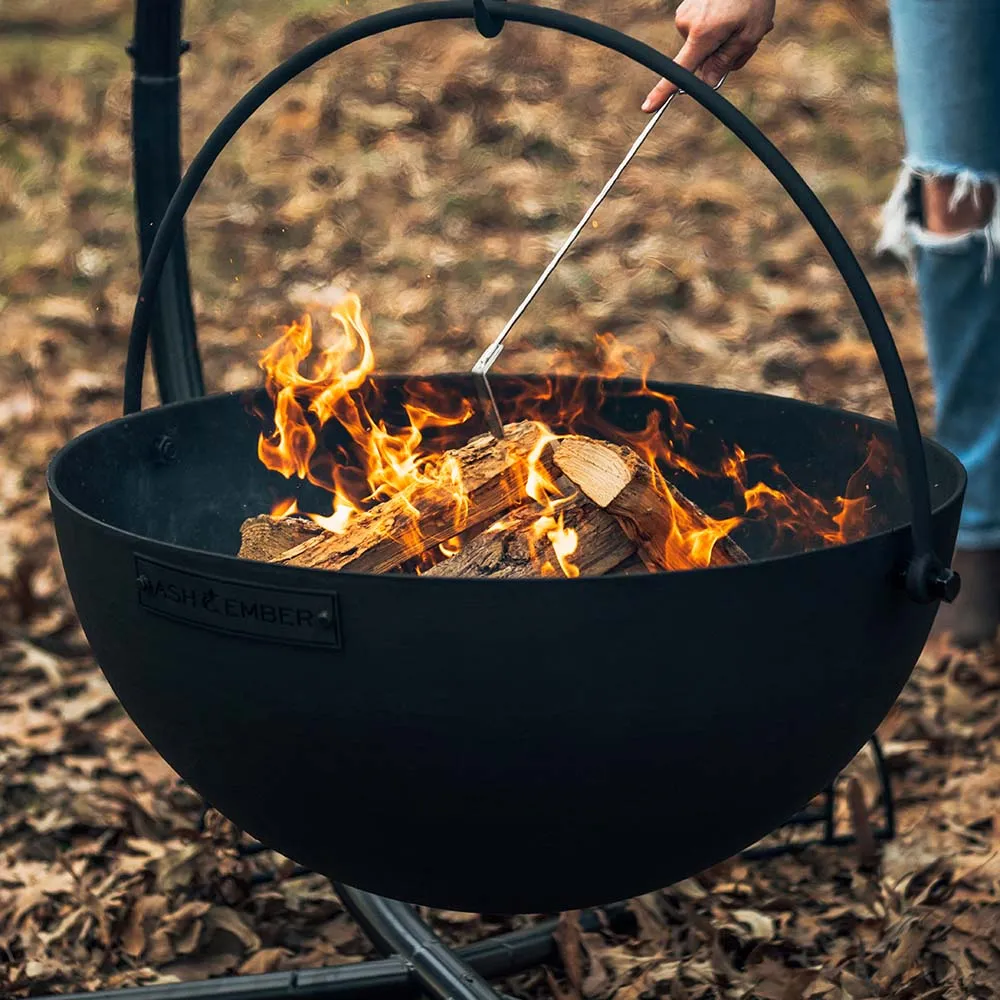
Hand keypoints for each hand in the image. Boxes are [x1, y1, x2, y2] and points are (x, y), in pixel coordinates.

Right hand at [641, 0, 774, 111]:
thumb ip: (726, 62)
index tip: (647, 108)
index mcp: (702, 33)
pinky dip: (720, 26)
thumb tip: (706, 82)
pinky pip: (702, 29)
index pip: (680, 70)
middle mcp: (687, 23)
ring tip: (742, 18)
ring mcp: (685, 13)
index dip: (663, 92)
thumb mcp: (749, 33)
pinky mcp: (687, 6)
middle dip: (724, 56)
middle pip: (702, 59)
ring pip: (704, 44)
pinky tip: (734, 11)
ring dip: (725, 39)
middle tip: (749, 40)